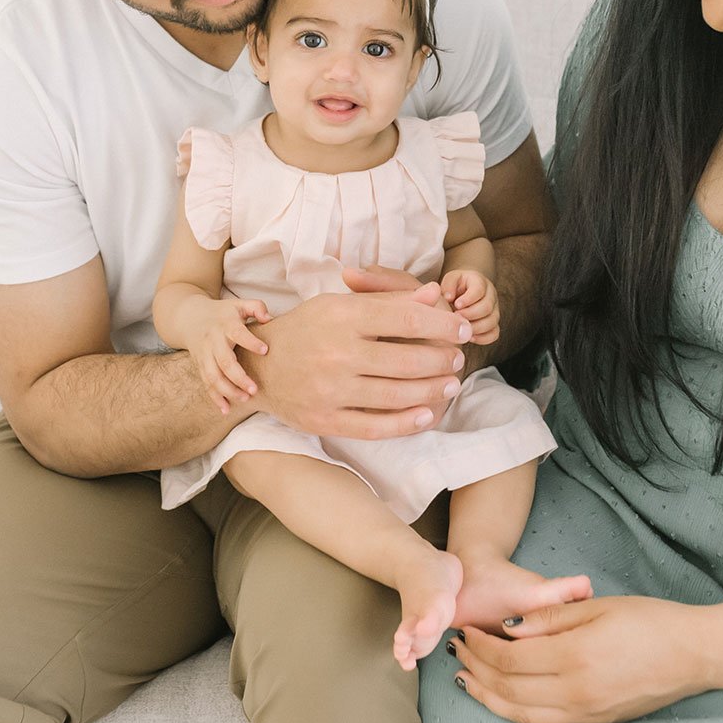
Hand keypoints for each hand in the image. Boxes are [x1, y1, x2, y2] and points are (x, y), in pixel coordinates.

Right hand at [186, 299, 269, 414]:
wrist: (189, 317)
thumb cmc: (223, 313)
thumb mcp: (238, 304)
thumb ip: (256, 307)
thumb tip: (269, 319)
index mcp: (225, 325)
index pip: (238, 333)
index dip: (251, 341)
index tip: (266, 350)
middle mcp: (213, 341)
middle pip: (224, 361)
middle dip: (239, 377)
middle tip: (255, 389)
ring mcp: (205, 355)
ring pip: (213, 376)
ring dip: (228, 391)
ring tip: (245, 399)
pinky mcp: (200, 366)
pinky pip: (206, 384)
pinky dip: (215, 398)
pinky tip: (226, 409)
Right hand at [239, 283, 473, 439]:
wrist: (258, 366)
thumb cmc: (307, 329)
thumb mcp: (341, 305)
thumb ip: (388, 300)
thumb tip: (434, 295)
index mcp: (342, 316)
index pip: (405, 319)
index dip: (442, 326)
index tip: (463, 330)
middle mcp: (336, 352)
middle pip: (406, 359)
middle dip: (441, 360)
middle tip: (458, 359)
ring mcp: (329, 389)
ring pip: (395, 394)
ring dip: (432, 391)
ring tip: (450, 384)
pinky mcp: (325, 420)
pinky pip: (374, 426)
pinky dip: (405, 423)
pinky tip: (426, 415)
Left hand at [438, 270, 498, 345]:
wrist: (461, 294)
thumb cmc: (455, 287)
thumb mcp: (450, 280)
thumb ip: (448, 285)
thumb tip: (449, 297)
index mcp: (479, 282)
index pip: (479, 290)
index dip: (468, 299)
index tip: (456, 305)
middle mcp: (490, 295)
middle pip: (487, 307)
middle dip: (470, 314)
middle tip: (456, 317)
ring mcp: (494, 310)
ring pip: (492, 321)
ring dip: (476, 327)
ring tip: (461, 328)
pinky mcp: (493, 324)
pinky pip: (494, 333)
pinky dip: (483, 338)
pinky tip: (470, 338)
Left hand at [447, 595, 722, 722]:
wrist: (694, 655)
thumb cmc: (651, 622)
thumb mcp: (599, 607)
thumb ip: (550, 618)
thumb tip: (509, 629)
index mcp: (574, 657)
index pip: (510, 657)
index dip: (482, 645)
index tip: (466, 631)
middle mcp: (575, 693)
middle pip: (508, 688)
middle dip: (477, 669)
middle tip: (457, 652)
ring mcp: (585, 713)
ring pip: (521, 714)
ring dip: (488, 697)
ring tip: (466, 680)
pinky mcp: (594, 722)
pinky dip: (516, 714)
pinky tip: (504, 701)